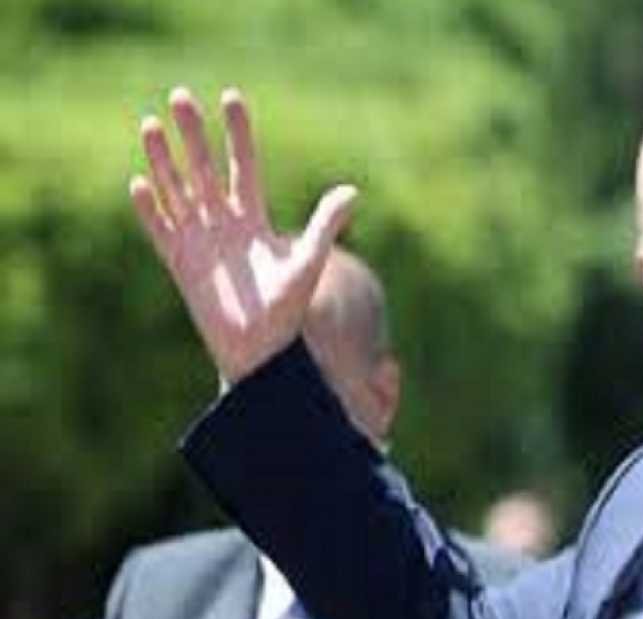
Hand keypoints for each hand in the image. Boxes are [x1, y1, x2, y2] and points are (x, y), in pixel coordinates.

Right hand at [129, 87, 356, 382]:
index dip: (237, 134)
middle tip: (181, 94)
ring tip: (151, 123)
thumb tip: (352, 190)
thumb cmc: (288, 310)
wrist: (261, 350)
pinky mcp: (180, 264)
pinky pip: (160, 230)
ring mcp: (199, 241)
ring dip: (165, 159)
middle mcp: (223, 225)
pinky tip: (140, 182)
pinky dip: (150, 208)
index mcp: (253, 220)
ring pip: (178, 191)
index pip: (244, 166)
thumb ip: (326, 224)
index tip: (231, 98)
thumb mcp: (309, 260)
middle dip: (193, 133)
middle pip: (205, 169)